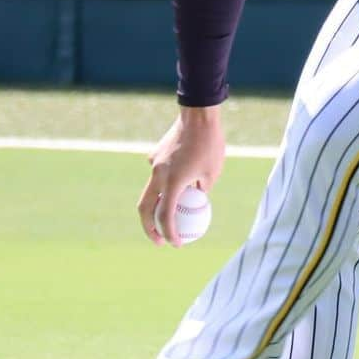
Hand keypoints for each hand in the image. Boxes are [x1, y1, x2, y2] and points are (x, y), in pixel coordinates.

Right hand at [137, 107, 225, 246]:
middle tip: (160, 240)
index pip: (166, 217)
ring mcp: (153, 164)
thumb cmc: (211, 144)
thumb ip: (202, 190)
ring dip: (156, 208)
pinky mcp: (154, 155)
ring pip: (149, 192)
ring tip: (167, 218)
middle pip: (145, 209)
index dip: (170, 234)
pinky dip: (163, 186)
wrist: (198, 115)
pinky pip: (157, 175)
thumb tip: (197, 204)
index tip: (177, 244)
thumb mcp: (213, 173)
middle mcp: (158, 175)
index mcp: (172, 182)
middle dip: (150, 228)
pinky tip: (178, 184)